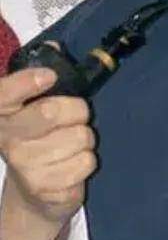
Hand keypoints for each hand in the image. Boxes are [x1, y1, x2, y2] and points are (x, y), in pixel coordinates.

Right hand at [0, 57, 95, 239]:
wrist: (34, 194)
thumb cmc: (39, 139)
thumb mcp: (34, 107)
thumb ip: (42, 77)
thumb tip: (54, 45)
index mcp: (2, 113)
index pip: (5, 94)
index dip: (27, 82)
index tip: (47, 76)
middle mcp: (7, 139)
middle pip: (52, 111)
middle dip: (77, 110)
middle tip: (76, 117)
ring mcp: (24, 166)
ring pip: (79, 137)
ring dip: (85, 139)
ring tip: (70, 146)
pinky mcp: (45, 188)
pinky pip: (86, 163)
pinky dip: (87, 162)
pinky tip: (71, 166)